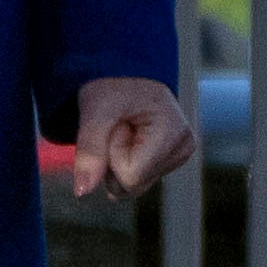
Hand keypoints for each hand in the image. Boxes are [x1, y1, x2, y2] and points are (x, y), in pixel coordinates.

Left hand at [59, 78, 198, 195]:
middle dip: (113, 160)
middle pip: (133, 186)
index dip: (112, 154)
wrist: (124, 75)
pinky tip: (130, 139)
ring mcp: (180, 156)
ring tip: (124, 131)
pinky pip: (137, 179)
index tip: (115, 125)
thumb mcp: (95, 111)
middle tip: (117, 128)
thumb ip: (89, 150)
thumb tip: (83, 191)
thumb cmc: (111, 88)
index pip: (131, 176)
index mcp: (173, 133)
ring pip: (134, 187)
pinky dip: (125, 162)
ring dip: (118, 162)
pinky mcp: (171, 160)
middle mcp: (183, 148)